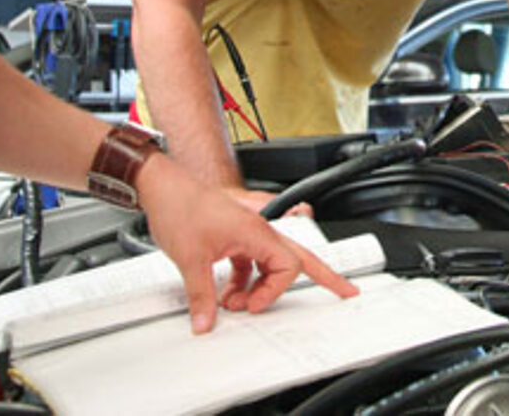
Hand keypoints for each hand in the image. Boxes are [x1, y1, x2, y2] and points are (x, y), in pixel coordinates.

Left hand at [137, 156, 357, 332]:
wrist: (163, 187)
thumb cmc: (180, 206)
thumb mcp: (191, 259)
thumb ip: (201, 296)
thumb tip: (206, 320)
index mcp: (256, 232)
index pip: (287, 267)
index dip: (273, 292)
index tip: (253, 306)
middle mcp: (257, 230)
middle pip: (299, 258)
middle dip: (325, 275)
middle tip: (345, 289)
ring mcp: (246, 233)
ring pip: (269, 264)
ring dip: (259, 287)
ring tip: (236, 303)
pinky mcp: (233, 236)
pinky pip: (249, 263)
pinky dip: (243, 281)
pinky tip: (225, 292)